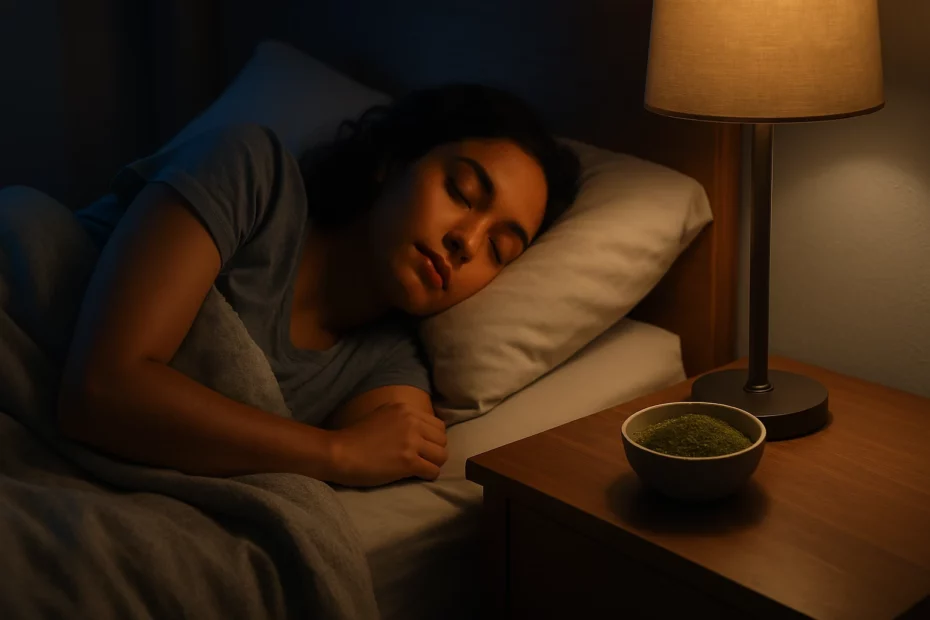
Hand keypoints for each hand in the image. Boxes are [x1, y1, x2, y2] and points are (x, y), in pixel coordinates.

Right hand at [327, 401, 447, 486]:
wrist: (340, 452)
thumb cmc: (355, 436)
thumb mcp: (381, 414)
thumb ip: (402, 418)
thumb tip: (420, 429)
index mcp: (405, 409)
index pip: (437, 424)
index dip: (433, 438)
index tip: (426, 447)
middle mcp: (412, 422)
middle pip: (442, 439)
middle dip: (436, 451)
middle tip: (425, 459)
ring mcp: (411, 442)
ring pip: (441, 455)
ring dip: (434, 463)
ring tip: (422, 468)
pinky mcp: (408, 461)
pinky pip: (433, 470)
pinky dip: (429, 475)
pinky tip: (418, 475)